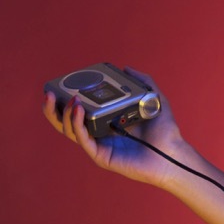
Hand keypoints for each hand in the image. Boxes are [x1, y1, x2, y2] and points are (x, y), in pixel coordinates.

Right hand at [43, 67, 186, 188]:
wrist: (173, 153)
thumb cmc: (165, 131)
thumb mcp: (154, 99)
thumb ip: (143, 82)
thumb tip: (125, 68)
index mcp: (106, 121)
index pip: (78, 110)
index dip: (65, 98)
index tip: (61, 84)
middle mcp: (99, 133)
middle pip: (65, 121)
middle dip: (52, 108)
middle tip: (49, 92)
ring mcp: (99, 145)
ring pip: (70, 130)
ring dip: (65, 114)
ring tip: (71, 99)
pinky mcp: (101, 156)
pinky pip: (83, 139)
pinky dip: (77, 124)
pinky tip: (78, 110)